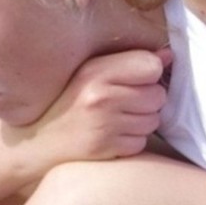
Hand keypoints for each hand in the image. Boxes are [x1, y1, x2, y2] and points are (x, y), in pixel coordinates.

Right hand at [4, 48, 170, 173]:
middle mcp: (101, 96)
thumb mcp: (91, 73)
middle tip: (126, 102)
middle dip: (148, 100)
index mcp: (96, 70)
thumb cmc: (68, 102)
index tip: (137, 79)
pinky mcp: (106, 148)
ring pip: (153, 120)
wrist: (36, 141)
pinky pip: (141, 142)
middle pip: (158, 95)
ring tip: (118, 119)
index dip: (150, 73)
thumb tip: (168, 56)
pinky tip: (113, 135)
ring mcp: (104, 124)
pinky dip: (132, 140)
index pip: (151, 65)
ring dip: (142, 121)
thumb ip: (129, 61)